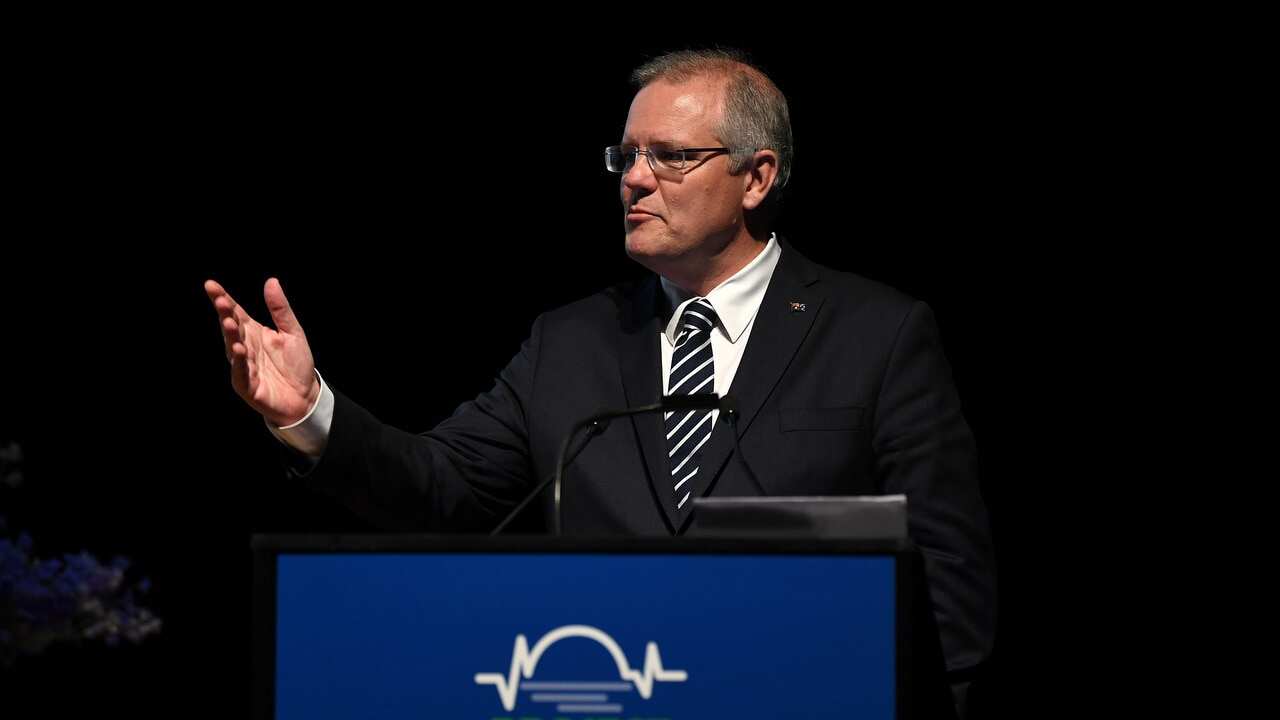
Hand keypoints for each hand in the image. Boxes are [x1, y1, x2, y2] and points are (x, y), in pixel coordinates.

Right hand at [204, 278, 319, 426]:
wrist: (305, 397)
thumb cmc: (296, 364)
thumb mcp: (292, 332)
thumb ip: (280, 310)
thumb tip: (271, 281)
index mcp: (254, 332)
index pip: (236, 312)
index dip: (223, 299)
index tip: (211, 284)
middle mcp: (245, 347)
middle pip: (231, 327)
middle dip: (225, 313)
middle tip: (220, 299)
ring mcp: (243, 366)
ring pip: (233, 348)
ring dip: (230, 336)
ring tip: (229, 322)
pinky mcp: (247, 385)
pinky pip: (240, 372)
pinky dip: (238, 362)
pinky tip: (238, 350)